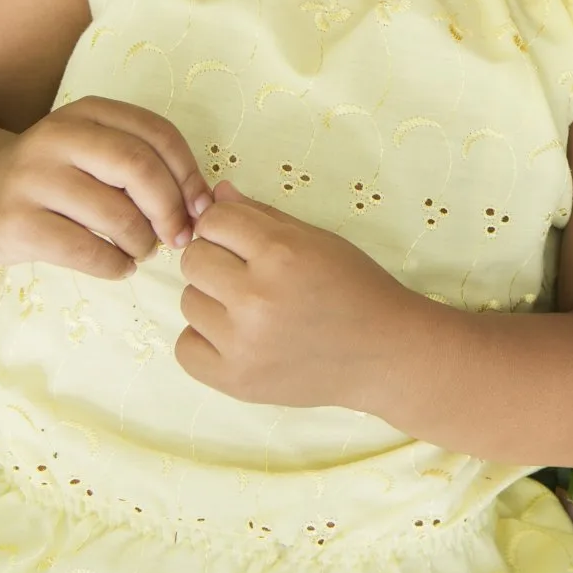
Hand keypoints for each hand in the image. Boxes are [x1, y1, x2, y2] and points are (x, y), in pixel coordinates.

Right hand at [0, 96, 210, 278]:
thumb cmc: (61, 177)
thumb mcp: (100, 152)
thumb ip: (149, 166)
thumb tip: (204, 206)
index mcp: (89, 112)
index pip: (158, 134)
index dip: (190, 174)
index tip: (201, 207)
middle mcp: (57, 137)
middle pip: (138, 167)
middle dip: (171, 209)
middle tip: (179, 237)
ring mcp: (31, 179)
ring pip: (115, 213)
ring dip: (144, 241)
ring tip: (143, 249)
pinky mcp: (15, 222)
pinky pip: (85, 249)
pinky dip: (116, 264)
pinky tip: (120, 265)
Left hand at [176, 181, 418, 410]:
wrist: (386, 353)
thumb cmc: (357, 289)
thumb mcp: (318, 241)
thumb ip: (263, 215)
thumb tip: (218, 193)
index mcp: (282, 253)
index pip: (214, 220)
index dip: (226, 225)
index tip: (243, 239)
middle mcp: (256, 297)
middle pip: (193, 259)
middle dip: (216, 260)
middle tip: (249, 274)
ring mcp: (242, 342)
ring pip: (187, 301)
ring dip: (212, 300)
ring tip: (251, 309)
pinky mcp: (234, 379)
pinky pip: (185, 347)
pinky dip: (206, 340)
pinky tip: (238, 338)